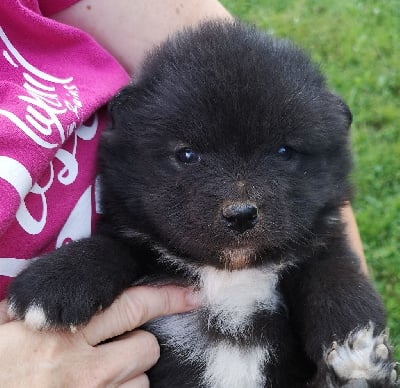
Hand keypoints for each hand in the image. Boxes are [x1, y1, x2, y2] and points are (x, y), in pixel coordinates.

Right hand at [0, 286, 197, 386]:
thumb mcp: (9, 323)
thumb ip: (47, 304)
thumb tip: (77, 290)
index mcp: (66, 332)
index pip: (134, 306)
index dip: (167, 297)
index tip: (192, 294)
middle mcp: (85, 369)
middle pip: (147, 346)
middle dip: (138, 343)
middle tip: (113, 346)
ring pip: (142, 381)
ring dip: (128, 376)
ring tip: (96, 377)